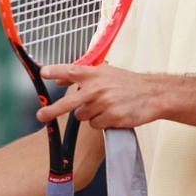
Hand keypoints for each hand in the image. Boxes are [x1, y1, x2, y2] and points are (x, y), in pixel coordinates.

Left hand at [36, 64, 160, 128]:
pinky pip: (95, 125)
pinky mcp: (113, 117)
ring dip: (89, 114)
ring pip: (82, 116)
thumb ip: (80, 75)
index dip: (55, 72)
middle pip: (68, 103)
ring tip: (104, 106)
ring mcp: (105, 104)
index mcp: (94, 74)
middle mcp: (97, 88)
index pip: (70, 71)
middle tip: (41, 115)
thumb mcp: (104, 72)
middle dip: (52, 110)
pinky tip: (111, 114)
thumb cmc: (128, 83)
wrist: (154, 94)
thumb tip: (59, 80)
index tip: (43, 73)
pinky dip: (100, 122)